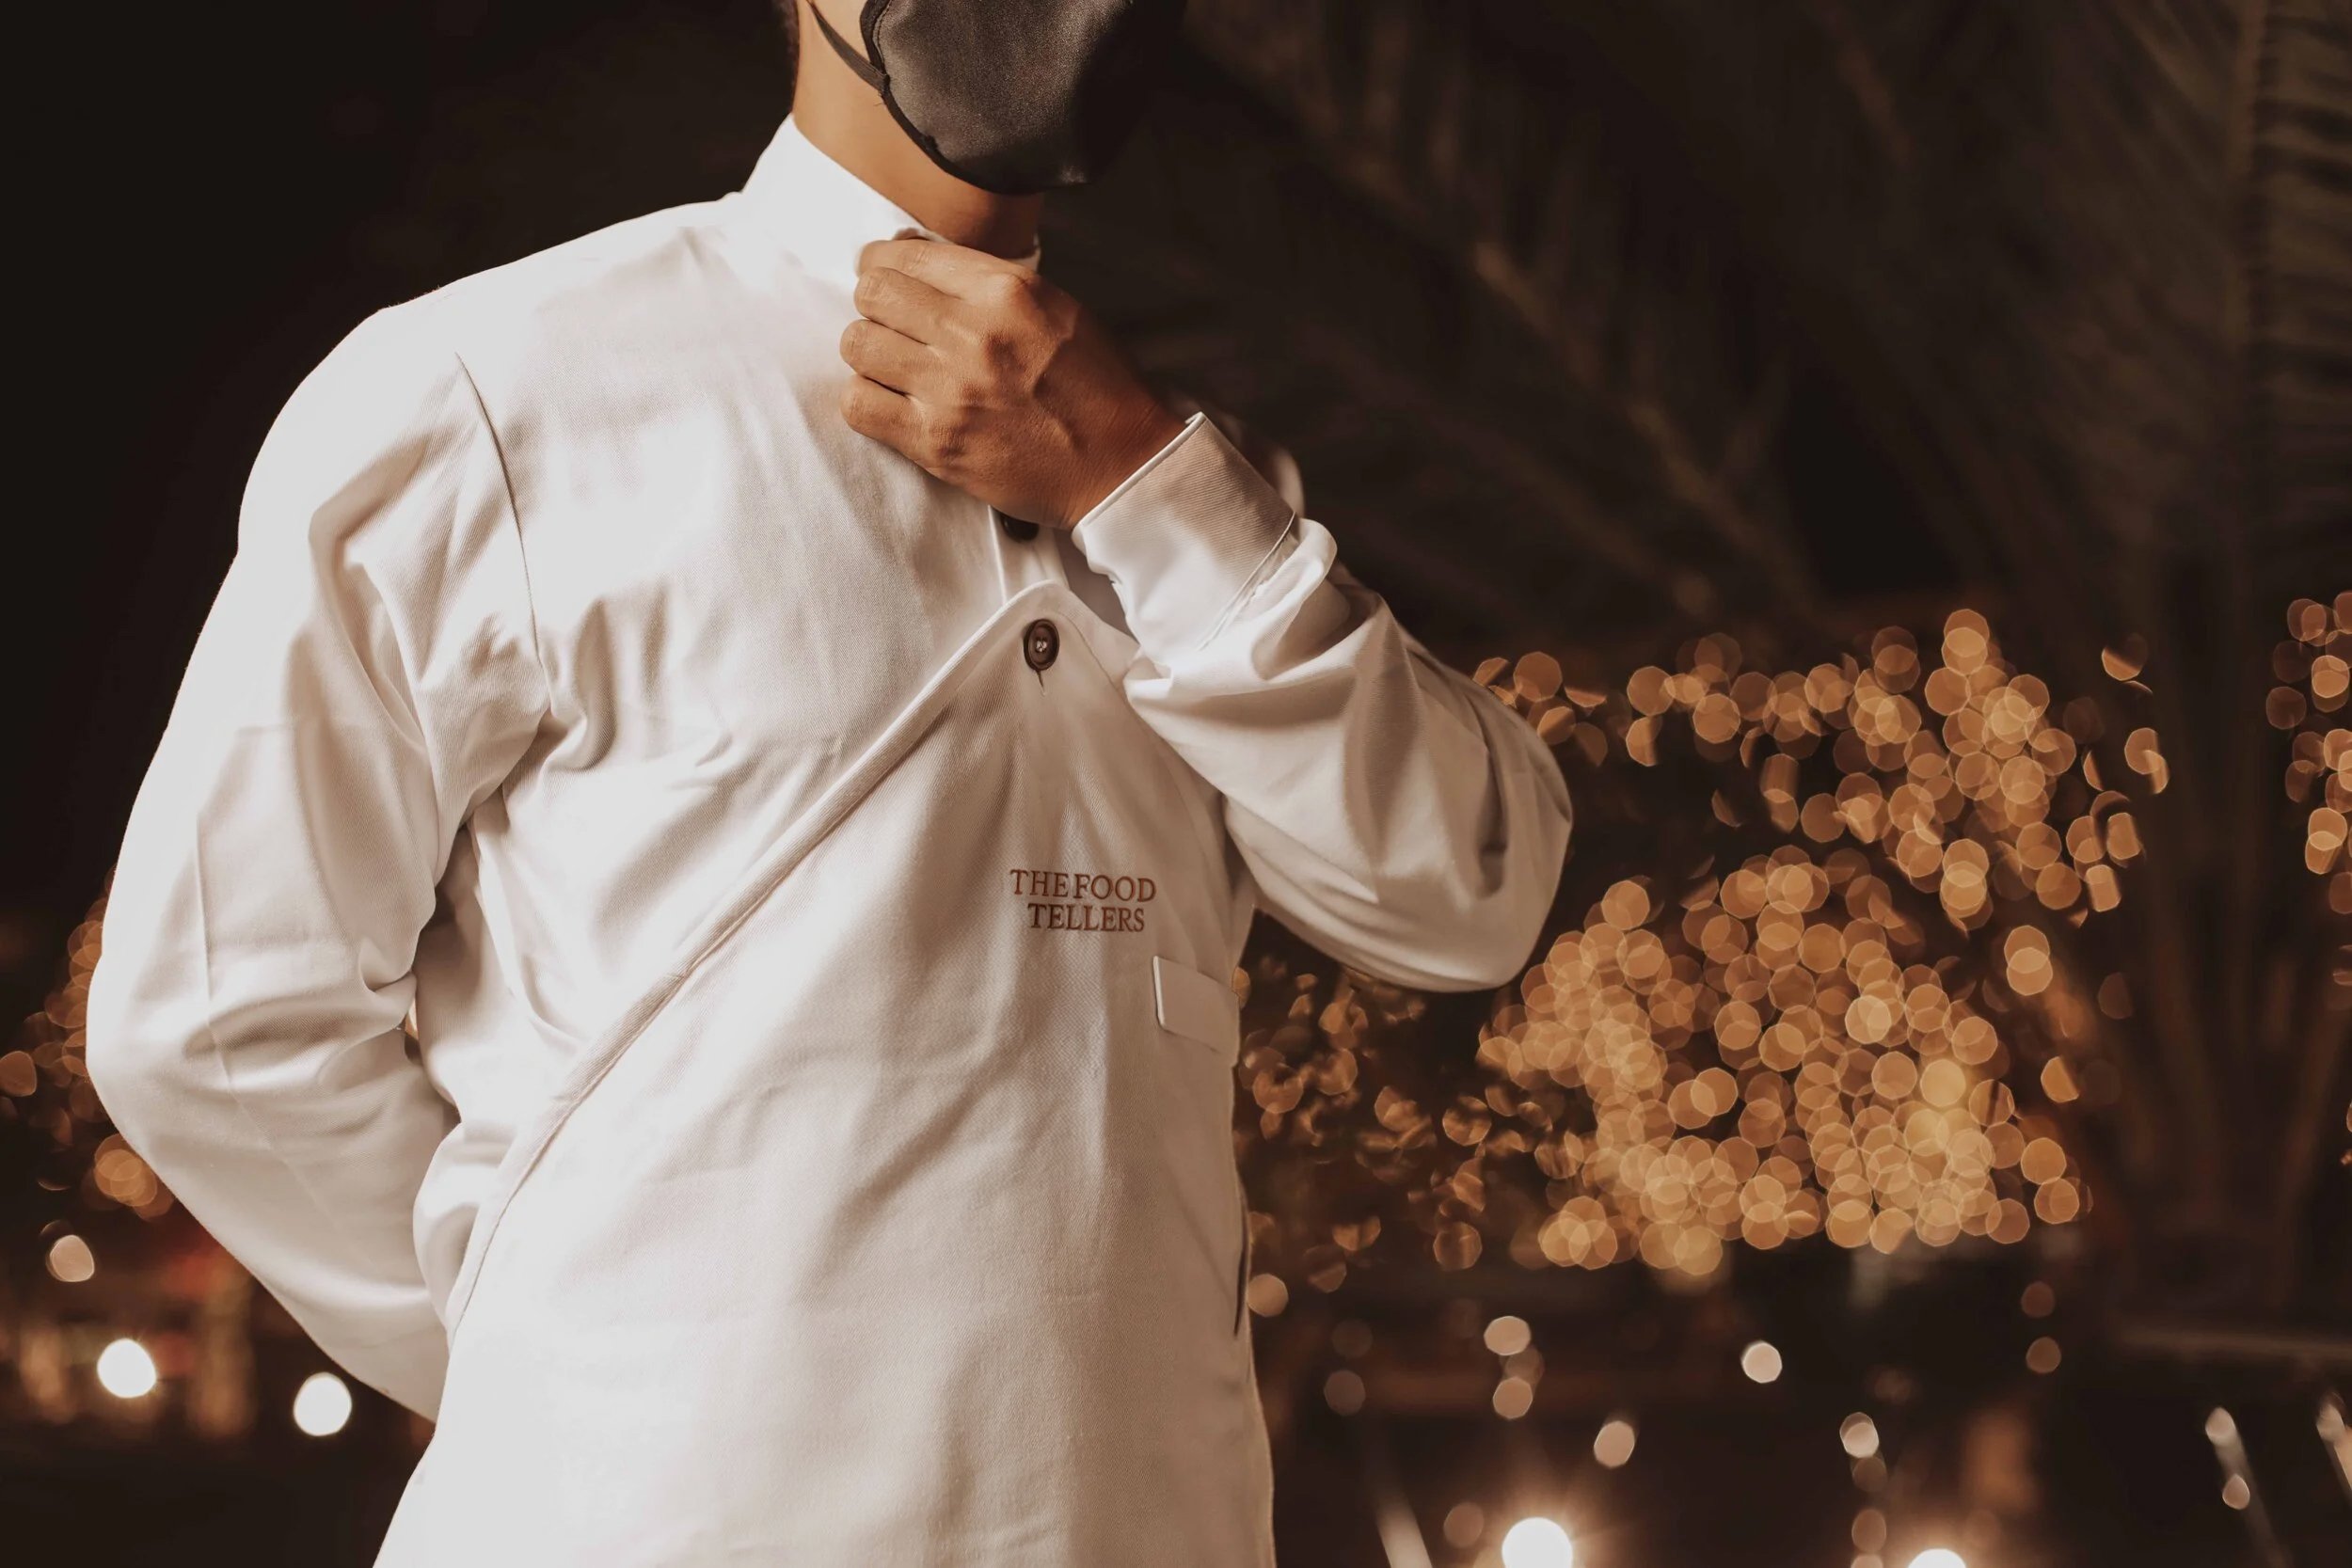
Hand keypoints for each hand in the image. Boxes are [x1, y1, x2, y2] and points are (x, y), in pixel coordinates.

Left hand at [839, 238, 1185, 528]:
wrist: (1121, 464)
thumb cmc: (1096, 386)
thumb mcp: (1056, 306)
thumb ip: (989, 281)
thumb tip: (912, 252)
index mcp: (1005, 289)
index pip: (905, 254)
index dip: (883, 263)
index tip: (883, 277)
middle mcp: (972, 331)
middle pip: (873, 293)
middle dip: (875, 305)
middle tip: (893, 326)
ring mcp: (949, 388)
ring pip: (858, 344)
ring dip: (870, 354)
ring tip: (895, 368)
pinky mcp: (936, 441)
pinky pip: (859, 405)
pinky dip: (866, 402)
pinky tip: (891, 405)